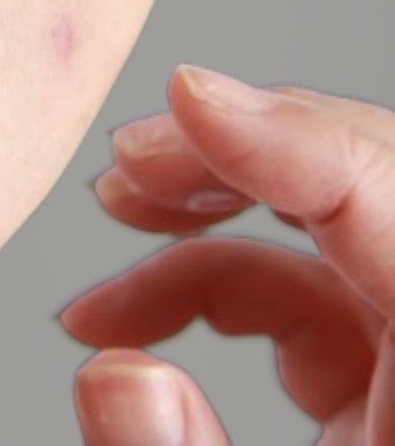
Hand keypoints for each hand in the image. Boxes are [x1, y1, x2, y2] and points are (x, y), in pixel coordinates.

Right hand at [63, 66, 394, 444]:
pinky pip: (303, 287)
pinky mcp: (382, 377)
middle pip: (363, 179)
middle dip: (234, 152)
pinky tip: (122, 320)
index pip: (393, 195)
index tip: (185, 98)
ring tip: (110, 221)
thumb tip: (112, 371)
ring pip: (323, 225)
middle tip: (130, 159)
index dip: (290, 137)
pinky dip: (206, 283)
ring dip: (203, 216)